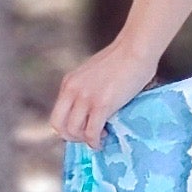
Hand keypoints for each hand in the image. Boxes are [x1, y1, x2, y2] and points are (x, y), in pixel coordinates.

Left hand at [50, 35, 152, 149]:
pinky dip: (95, 141)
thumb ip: (86, 89)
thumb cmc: (121, 59)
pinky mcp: (101, 105)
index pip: (57, 114)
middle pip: (59, 126)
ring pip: (74, 131)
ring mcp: (86, 98)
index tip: (81, 129)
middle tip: (86, 137)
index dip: (67, 127)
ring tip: (99, 135)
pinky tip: (103, 139)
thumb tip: (91, 110)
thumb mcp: (93, 74)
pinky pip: (92, 132)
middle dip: (72, 137)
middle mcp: (72, 91)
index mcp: (69, 82)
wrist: (135, 49)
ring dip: (86, 139)